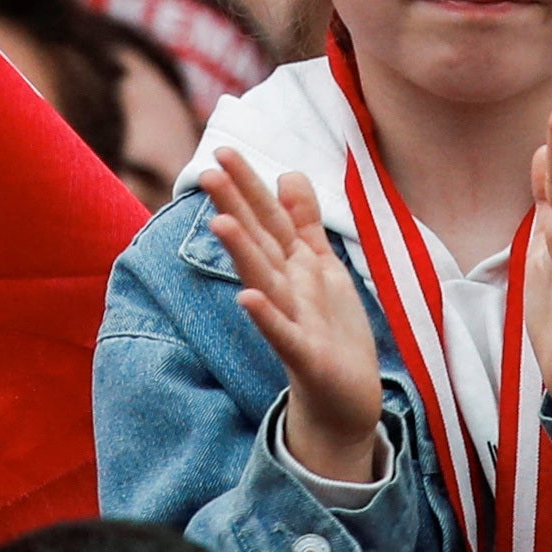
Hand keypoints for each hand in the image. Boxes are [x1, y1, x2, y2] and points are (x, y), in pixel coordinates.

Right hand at [210, 165, 384, 484]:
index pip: (268, 218)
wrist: (344, 400)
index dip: (248, 185)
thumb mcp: (323, 267)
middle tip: (207, 172)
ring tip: (222, 222)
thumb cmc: (331, 332)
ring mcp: (292, 322)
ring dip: (243, 254)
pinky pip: (283, 334)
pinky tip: (246, 299)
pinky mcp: (304, 357)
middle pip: (259, 242)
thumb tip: (287, 174)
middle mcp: (285, 289)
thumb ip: (304, 223)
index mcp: (292, 266)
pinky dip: (265, 317)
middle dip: (236, 207)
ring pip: (264, 281)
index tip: (221, 150)